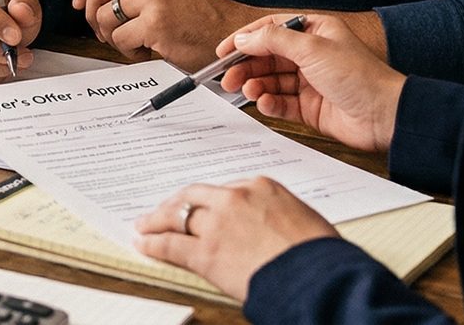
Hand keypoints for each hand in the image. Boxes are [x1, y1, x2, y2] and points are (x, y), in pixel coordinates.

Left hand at [73, 0, 256, 67]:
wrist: (230, 32)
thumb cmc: (198, 12)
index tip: (80, 2)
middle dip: (92, 15)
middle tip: (102, 31)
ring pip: (105, 16)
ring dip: (111, 36)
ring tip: (132, 41)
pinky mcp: (155, 22)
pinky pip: (119, 39)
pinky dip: (127, 50)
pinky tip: (145, 49)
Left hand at [133, 177, 336, 302]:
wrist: (318, 277)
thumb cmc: (319, 253)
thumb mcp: (302, 219)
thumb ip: (276, 216)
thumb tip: (270, 228)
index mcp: (261, 186)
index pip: (225, 189)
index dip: (208, 199)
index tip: (201, 204)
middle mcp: (234, 199)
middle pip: (194, 196)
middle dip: (176, 203)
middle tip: (165, 208)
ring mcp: (217, 224)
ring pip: (177, 216)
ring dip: (157, 220)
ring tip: (145, 224)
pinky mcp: (206, 252)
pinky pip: (172, 245)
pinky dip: (154, 244)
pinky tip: (144, 244)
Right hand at [216, 13, 403, 152]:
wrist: (384, 115)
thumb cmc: (358, 75)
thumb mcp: (312, 48)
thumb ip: (273, 41)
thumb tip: (244, 39)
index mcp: (314, 31)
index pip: (271, 30)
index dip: (245, 39)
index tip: (224, 51)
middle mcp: (311, 55)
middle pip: (267, 57)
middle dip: (246, 66)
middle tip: (229, 78)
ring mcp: (310, 82)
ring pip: (271, 81)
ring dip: (256, 85)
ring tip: (248, 91)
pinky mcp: (310, 107)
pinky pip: (281, 103)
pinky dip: (270, 103)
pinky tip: (265, 103)